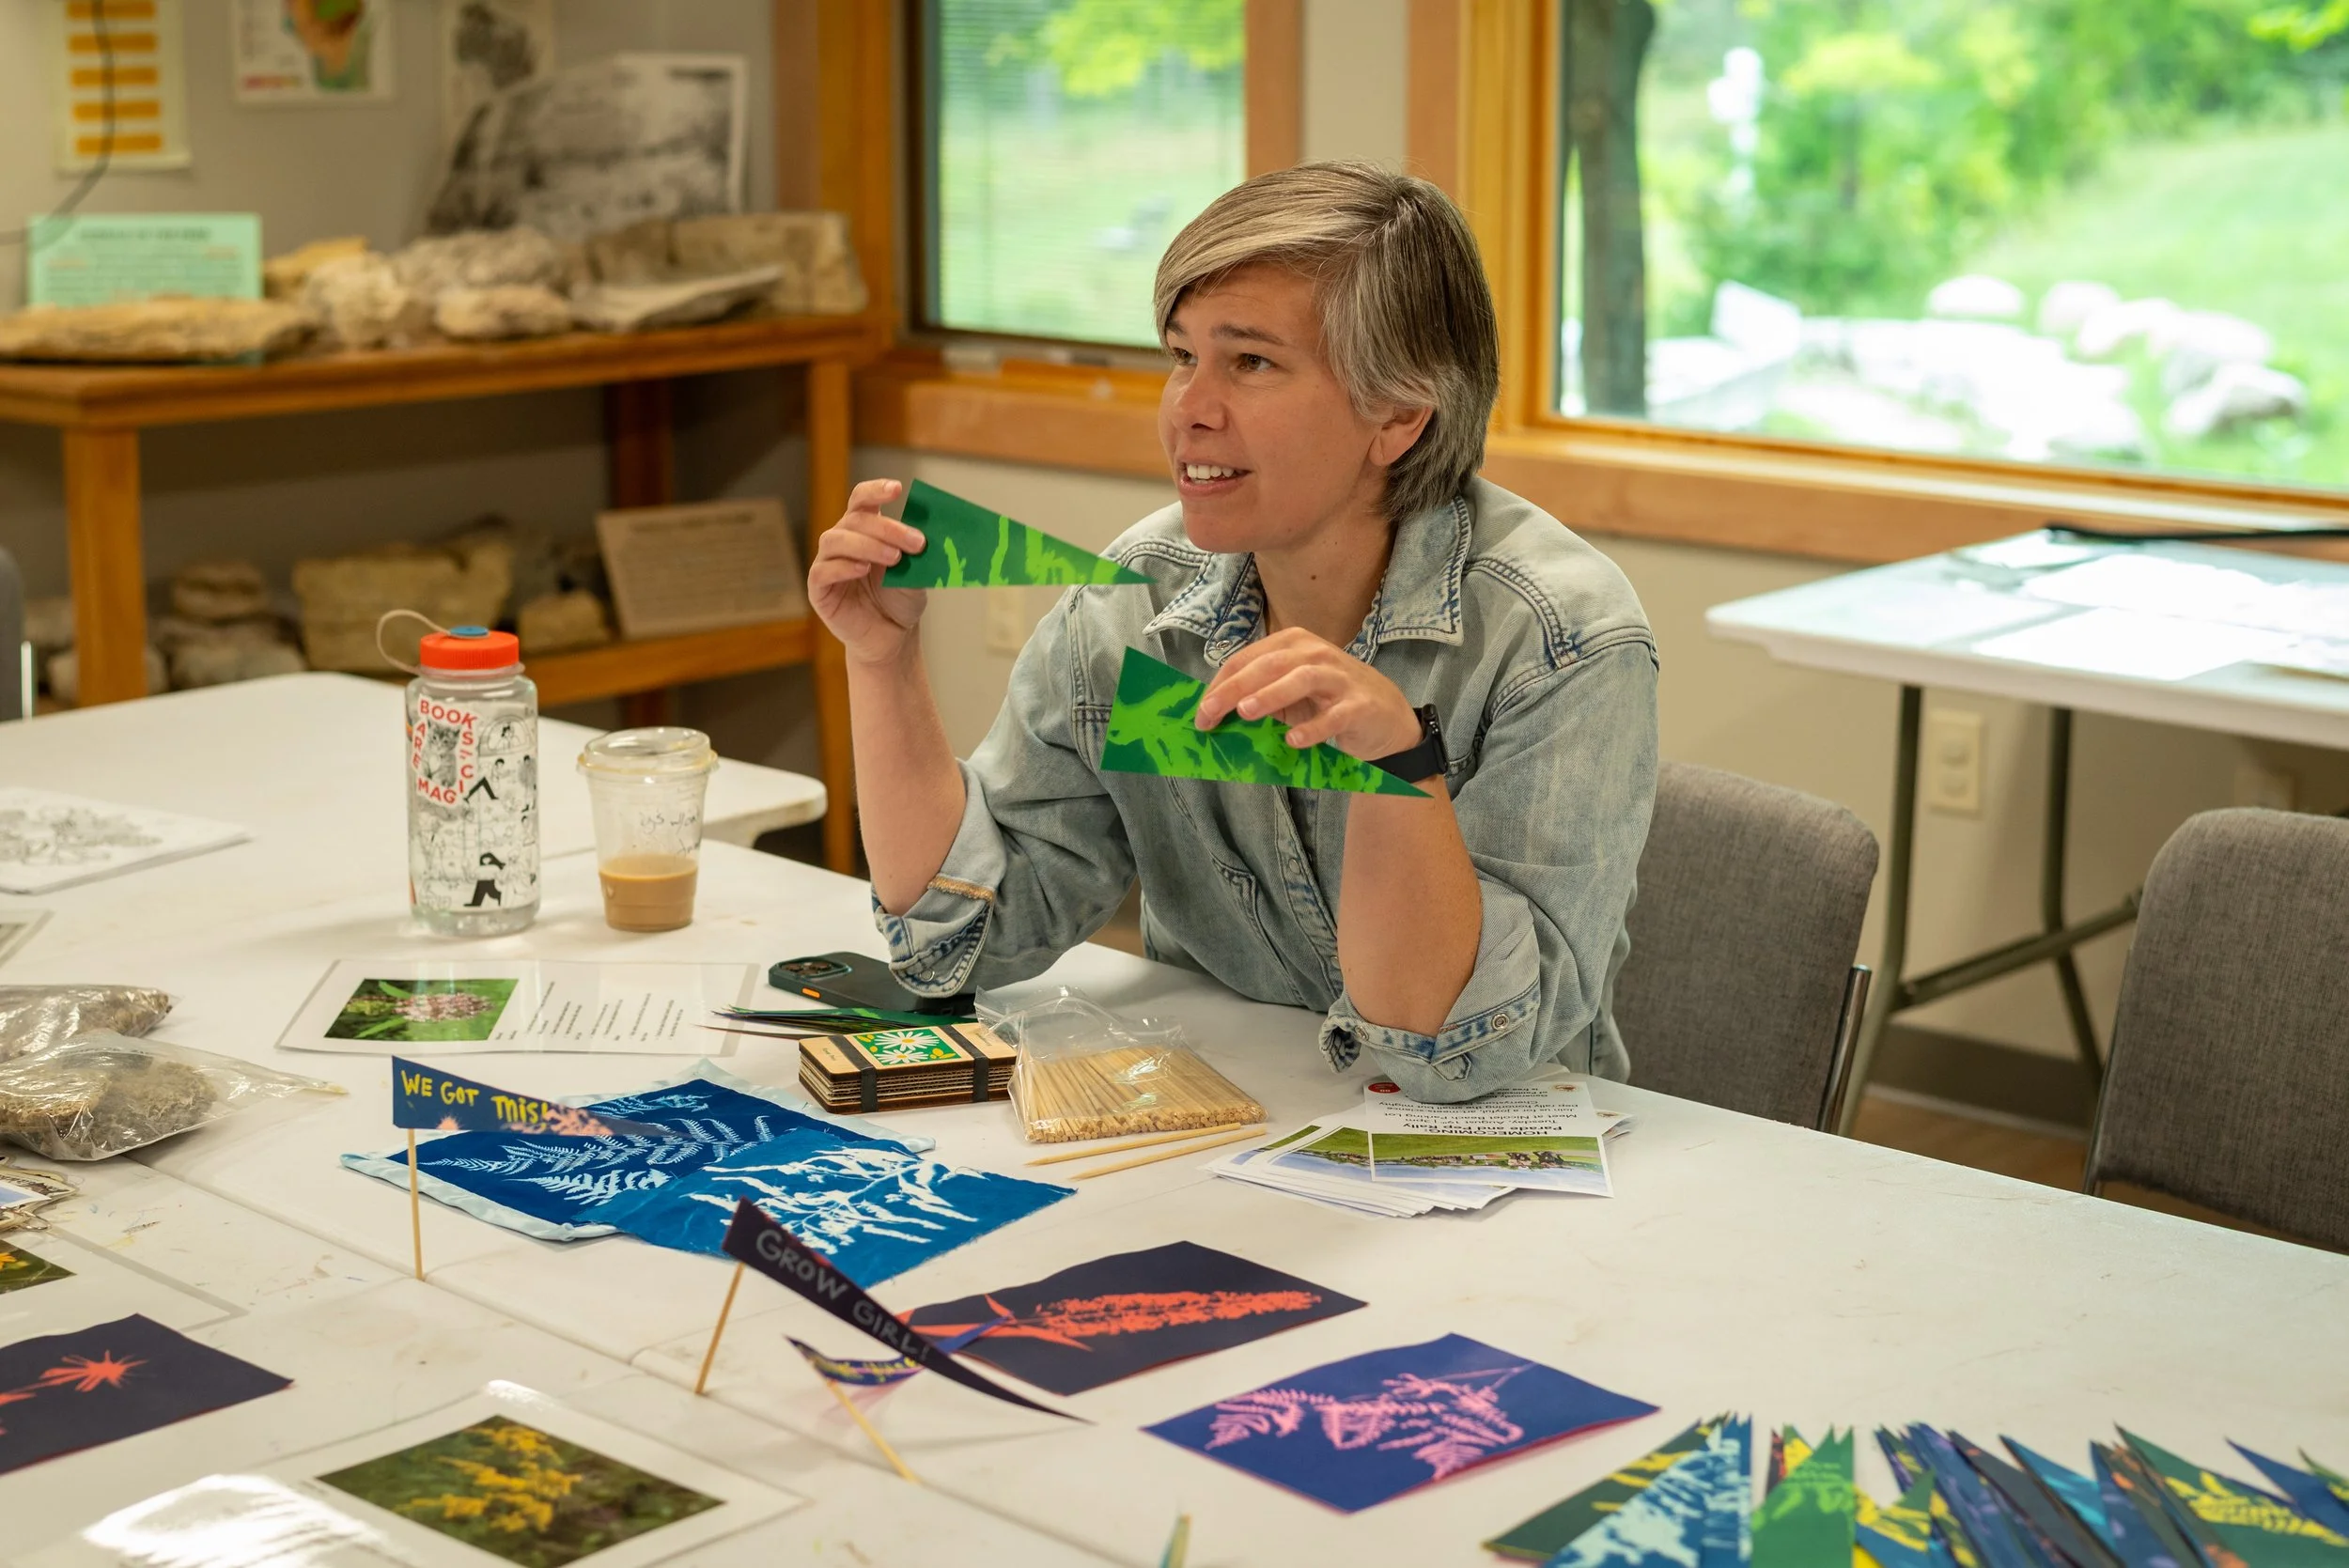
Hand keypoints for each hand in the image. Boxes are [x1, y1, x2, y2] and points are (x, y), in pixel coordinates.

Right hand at [808, 479, 927, 666]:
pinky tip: (863, 569)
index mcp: (865, 530)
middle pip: (854, 520)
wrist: (893, 638)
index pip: (862, 500)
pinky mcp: (819, 589)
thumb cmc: (901, 600)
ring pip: (835, 540)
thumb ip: (917, 555)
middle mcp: (843, 541)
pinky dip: (843, 567)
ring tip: (894, 558)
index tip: (896, 489)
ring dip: (867, 545)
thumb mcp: (916, 575)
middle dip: (887, 528)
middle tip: (915, 543)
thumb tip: (930, 536)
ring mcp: (827, 563)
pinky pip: (822, 571)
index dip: (875, 490)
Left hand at [1193, 628, 1421, 759]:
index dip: (1220, 685)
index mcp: (1292, 644)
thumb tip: (1214, 713)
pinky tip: (1293, 740)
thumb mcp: (1289, 694)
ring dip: (1271, 695)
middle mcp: (1315, 653)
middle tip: (1209, 713)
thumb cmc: (1327, 701)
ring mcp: (1339, 677)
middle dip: (1234, 690)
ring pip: (1301, 679)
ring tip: (1246, 712)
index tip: (1200, 713)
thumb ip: (1258, 696)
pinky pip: (1334, 715)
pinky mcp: (1359, 705)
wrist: (1384, 716)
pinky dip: (1313, 728)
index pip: (1247, 659)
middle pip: (1268, 665)